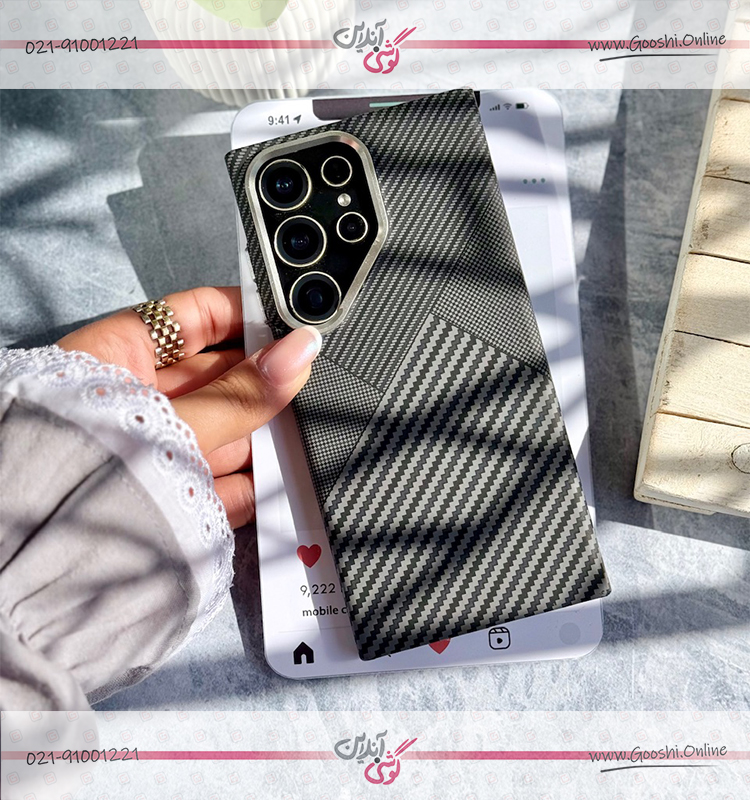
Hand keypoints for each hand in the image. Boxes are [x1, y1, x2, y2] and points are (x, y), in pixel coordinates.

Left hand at [57, 287, 320, 527]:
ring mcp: (161, 452)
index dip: (243, 314)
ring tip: (305, 434)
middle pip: (221, 378)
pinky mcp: (179, 500)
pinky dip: (258, 482)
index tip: (291, 322)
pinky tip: (287, 478)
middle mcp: (141, 401)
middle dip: (264, 383)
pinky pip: (228, 482)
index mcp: (120, 356)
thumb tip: (301, 350)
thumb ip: (241, 392)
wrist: (41, 568)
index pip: (193, 316)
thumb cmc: (83, 474)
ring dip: (266, 436)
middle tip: (310, 381)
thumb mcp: (172, 423)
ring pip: (230, 430)